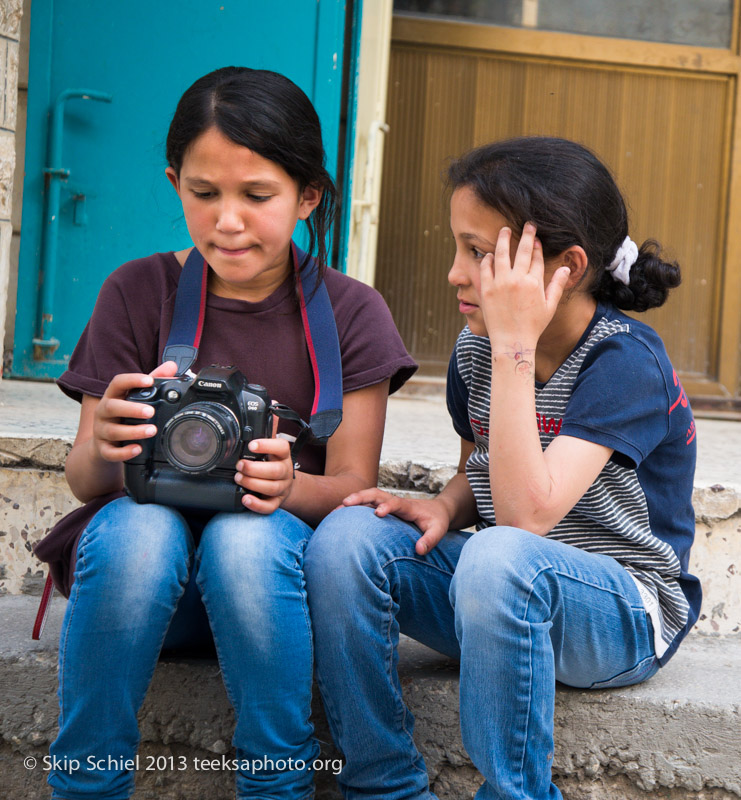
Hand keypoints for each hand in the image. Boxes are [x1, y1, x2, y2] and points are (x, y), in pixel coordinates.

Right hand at [91, 361, 178, 462]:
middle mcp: (104, 412)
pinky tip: (137, 449)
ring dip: (132, 431)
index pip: (117, 383)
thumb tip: (172, 365)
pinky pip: (110, 452)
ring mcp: (101, 431)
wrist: (102, 444)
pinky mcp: (102, 449)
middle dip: (131, 408)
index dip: (132, 380)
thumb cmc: (123, 416)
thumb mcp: (134, 397)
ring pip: (113, 431)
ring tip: (151, 430)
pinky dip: (123, 452)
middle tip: (151, 411)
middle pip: (111, 407)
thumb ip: (153, 380)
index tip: (149, 380)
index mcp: (112, 396)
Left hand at [234, 428, 294, 512]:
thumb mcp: (270, 451)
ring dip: (253, 483)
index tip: (251, 445)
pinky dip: (257, 504)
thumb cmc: (272, 464)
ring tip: (239, 478)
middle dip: (255, 468)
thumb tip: (256, 422)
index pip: (281, 447)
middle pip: (276, 471)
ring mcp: (282, 487)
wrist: (284, 484)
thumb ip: (262, 440)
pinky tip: (246, 499)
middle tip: (240, 465)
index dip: (267, 445)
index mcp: (283, 456)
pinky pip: (270, 506)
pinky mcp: (277, 502)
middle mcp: (285, 471)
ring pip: (272, 488)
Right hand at [342, 488, 451, 554]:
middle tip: (344, 504)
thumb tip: (419, 550)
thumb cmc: (436, 521)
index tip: (378, 514)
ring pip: (368, 497)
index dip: (387, 506)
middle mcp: (395, 502)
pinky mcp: (383, 508)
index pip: (396, 503)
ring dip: (353, 500)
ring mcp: (388, 503)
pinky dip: (354, 508)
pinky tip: (340, 516)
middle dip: (360, 497)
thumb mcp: (439, 530)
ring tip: (335, 510)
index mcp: (408, 506)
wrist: (437, 510)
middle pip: (376, 494)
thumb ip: (430, 540)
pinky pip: (367, 505)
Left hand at [480, 222, 570, 350]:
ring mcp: (501, 284)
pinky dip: (487, 259)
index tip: (536, 238)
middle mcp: (518, 280)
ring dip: (503, 239)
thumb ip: (557, 285)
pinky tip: (489, 254)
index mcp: (534, 283)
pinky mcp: (486, 290)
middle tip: (527, 225)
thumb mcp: (549, 306)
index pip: (536, 258)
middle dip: (526, 235)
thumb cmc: (532, 326)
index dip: (536, 246)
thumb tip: (566, 268)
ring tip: (504, 230)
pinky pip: (486, 268)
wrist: (512, 341)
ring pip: (501, 254)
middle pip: (522, 251)